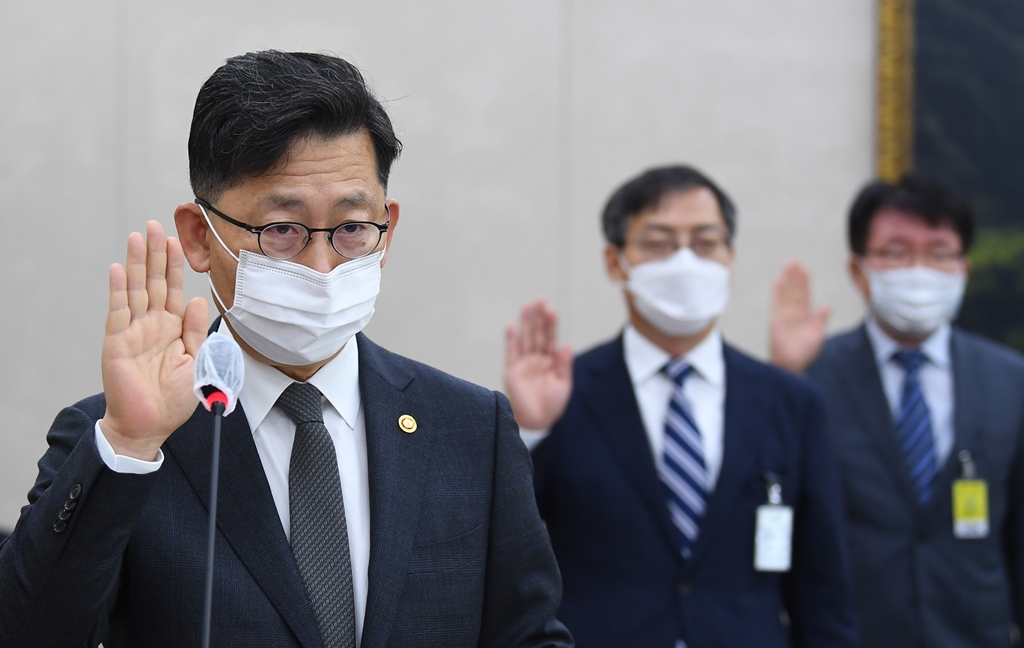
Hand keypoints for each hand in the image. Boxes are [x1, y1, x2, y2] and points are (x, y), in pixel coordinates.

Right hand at [99, 221, 208, 459]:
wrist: (150, 426)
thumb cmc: (173, 399)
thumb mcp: (196, 362)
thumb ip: (195, 331)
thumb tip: (194, 300)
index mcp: (172, 328)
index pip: (172, 289)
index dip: (174, 265)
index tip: (178, 240)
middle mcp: (152, 325)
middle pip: (153, 281)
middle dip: (155, 253)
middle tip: (156, 224)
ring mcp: (133, 331)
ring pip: (135, 289)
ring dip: (136, 263)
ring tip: (137, 236)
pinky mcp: (118, 342)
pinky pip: (118, 311)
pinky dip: (118, 289)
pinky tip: (117, 269)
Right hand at [504, 299, 572, 429]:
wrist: (537, 421)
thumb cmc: (553, 405)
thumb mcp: (563, 384)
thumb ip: (564, 364)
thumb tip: (568, 344)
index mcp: (551, 361)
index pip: (551, 338)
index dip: (551, 324)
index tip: (552, 310)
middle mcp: (537, 358)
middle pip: (537, 333)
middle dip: (538, 317)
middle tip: (539, 299)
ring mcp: (524, 363)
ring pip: (525, 338)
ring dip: (525, 322)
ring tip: (527, 306)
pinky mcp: (512, 370)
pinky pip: (511, 351)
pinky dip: (511, 338)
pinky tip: (511, 325)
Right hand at [770, 260, 829, 373]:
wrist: (791, 365)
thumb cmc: (804, 353)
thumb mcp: (817, 336)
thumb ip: (821, 320)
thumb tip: (828, 305)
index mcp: (806, 316)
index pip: (805, 295)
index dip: (804, 282)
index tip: (804, 269)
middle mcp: (795, 313)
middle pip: (795, 291)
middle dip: (794, 276)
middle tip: (794, 261)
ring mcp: (785, 315)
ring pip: (786, 293)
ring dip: (787, 280)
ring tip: (787, 265)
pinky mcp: (776, 319)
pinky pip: (776, 302)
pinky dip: (777, 291)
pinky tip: (777, 279)